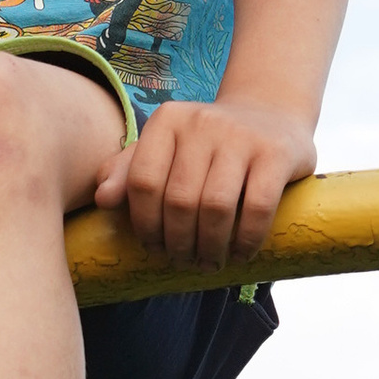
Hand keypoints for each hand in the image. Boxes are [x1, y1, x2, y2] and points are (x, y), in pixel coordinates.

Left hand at [93, 90, 314, 266]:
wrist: (271, 115)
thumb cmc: (206, 146)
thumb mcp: (165, 151)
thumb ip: (128, 172)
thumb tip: (102, 199)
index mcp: (168, 120)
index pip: (143, 183)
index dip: (145, 225)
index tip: (155, 248)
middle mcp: (202, 121)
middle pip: (179, 200)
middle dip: (178, 243)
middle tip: (184, 261)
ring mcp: (242, 135)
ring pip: (215, 207)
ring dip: (210, 247)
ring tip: (209, 262)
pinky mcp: (276, 153)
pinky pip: (257, 208)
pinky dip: (246, 240)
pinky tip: (240, 254)